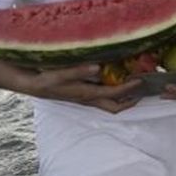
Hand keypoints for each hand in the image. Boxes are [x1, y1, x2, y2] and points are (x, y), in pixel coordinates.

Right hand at [21, 64, 141, 113]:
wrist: (32, 84)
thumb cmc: (46, 79)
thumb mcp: (61, 73)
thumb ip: (79, 71)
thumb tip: (98, 67)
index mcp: (86, 94)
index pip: (113, 94)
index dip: (128, 89)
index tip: (140, 80)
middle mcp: (88, 99)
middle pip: (114, 107)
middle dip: (130, 102)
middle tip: (142, 91)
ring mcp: (85, 98)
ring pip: (109, 104)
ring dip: (123, 98)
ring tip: (134, 87)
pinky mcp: (82, 95)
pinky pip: (103, 98)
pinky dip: (114, 94)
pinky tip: (116, 83)